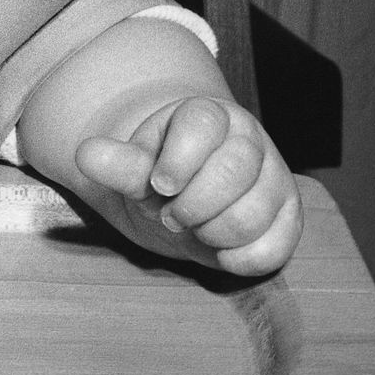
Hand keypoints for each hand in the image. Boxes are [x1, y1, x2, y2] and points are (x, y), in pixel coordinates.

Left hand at [73, 96, 301, 275]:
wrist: (187, 203)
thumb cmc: (160, 180)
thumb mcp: (135, 170)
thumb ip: (116, 163)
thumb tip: (85, 153)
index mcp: (209, 116)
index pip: (202, 125)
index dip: (178, 160)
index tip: (158, 184)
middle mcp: (250, 141)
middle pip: (233, 171)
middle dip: (192, 205)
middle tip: (172, 215)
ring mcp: (275, 178)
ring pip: (253, 213)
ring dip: (212, 233)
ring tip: (195, 228)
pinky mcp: (289, 218)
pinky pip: (274, 247)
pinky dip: (239, 258)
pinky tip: (219, 250)